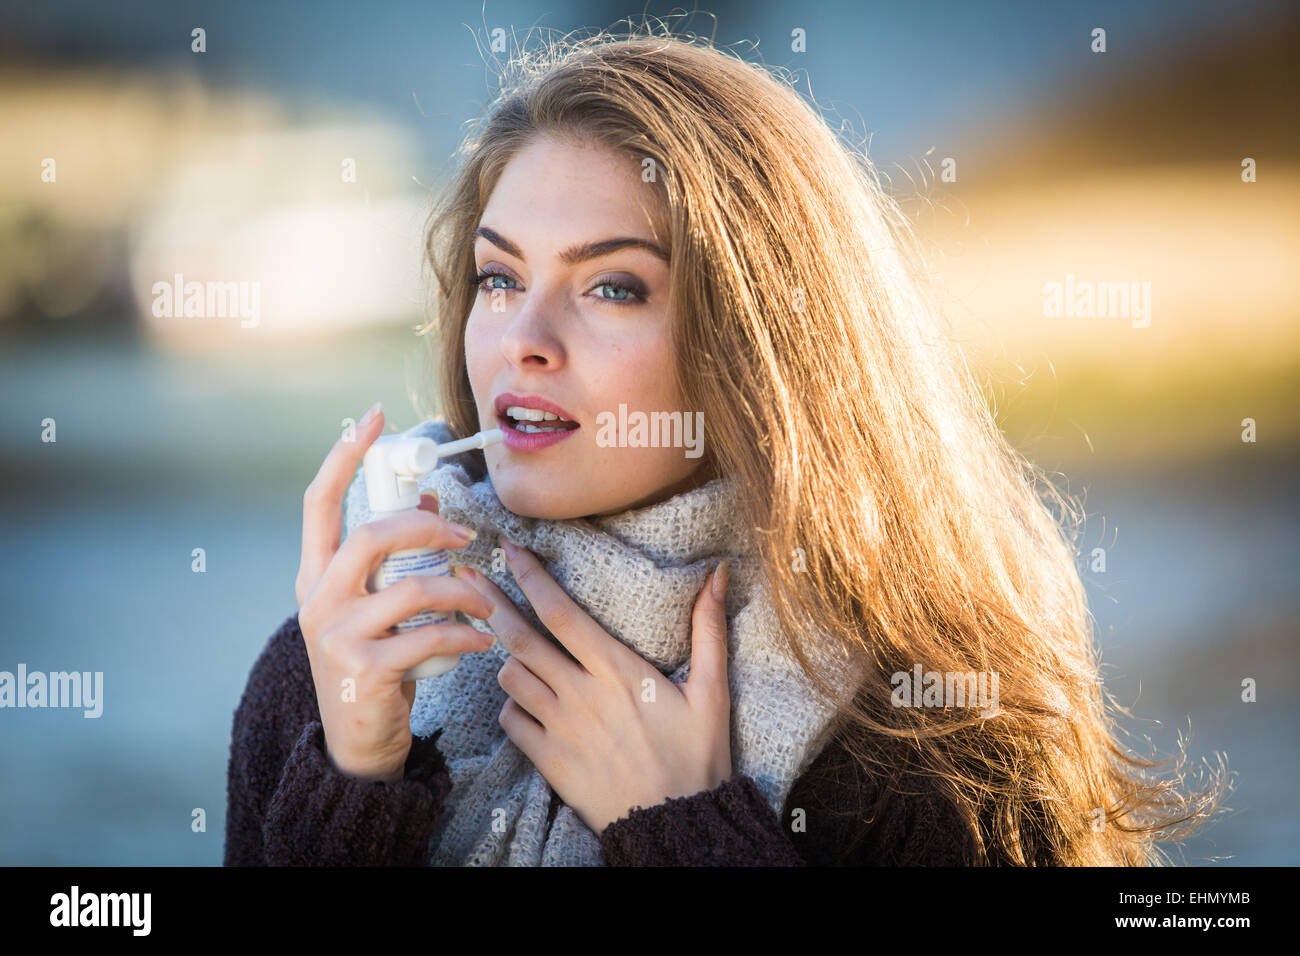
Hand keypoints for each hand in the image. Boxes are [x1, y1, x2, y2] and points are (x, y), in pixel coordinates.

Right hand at [294, 402, 497, 783]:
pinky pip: (431, 637)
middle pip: (372, 535)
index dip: (343, 456)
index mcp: (315, 576)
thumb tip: (424, 498)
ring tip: (487, 604)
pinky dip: (467, 636)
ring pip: (413, 588)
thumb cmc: (375, 663)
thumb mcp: (376, 606)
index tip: (371, 418)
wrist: (357, 744)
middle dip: (428, 527)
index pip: (318, 502)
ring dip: (463, 590)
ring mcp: (336, 635)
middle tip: (466, 536)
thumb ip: (393, 558)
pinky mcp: (366, 670)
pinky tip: (483, 641)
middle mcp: (317, 600)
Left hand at [459, 535, 732, 833]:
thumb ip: (708, 629)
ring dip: (505, 656)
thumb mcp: (713, 691)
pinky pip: (510, 722)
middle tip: (467, 575)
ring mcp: (561, 729)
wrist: (676, 825)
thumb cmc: (698, 757)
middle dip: (489, 601)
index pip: (561, 613)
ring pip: (510, 678)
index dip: (529, 576)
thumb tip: (718, 574)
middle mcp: (582, 695)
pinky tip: (524, 700)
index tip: (508, 547)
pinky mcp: (549, 762)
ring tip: (506, 644)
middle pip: (520, 638)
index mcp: (618, 671)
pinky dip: (511, 705)